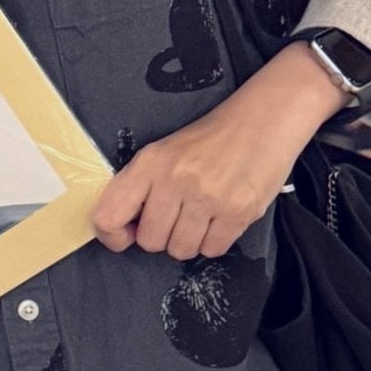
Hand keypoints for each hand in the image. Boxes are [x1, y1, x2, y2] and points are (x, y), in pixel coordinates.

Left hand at [91, 42, 345, 259]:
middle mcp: (174, 180)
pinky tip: (219, 218)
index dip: (112, 236)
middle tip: (177, 216)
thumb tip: (125, 230)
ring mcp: (208, 198)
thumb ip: (141, 187)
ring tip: (200, 216)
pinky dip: (214, 241)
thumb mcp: (164, 152)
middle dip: (161, 236)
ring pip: (181, 250)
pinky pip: (212, 250)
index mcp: (149, 163)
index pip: (108, 216)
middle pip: (150, 241)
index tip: (126, 234)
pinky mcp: (239, 212)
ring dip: (189, 240)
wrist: (262, 120)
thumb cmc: (209, 139)